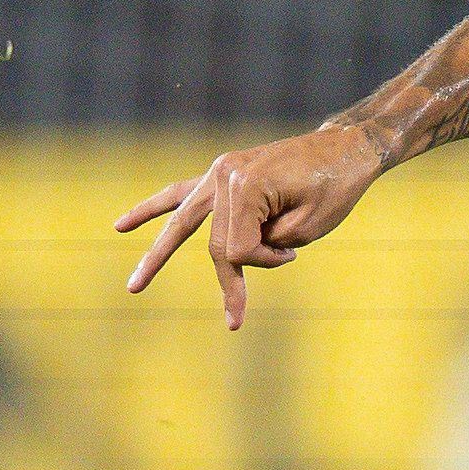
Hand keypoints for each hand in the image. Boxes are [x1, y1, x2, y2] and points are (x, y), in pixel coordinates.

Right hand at [116, 127, 387, 327]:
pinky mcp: (223, 174)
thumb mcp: (309, 226)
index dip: (265, 260)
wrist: (346, 148)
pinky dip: (153, 208)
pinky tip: (122, 225)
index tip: (291, 253)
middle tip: (235, 321)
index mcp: (245, 185)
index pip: (237, 246)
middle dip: (230, 278)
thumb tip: (240, 251)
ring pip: (181, 219)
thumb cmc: (336, 186)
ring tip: (135, 286)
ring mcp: (220, 172)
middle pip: (213, 242)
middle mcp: (224, 175)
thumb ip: (269, 244)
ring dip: (157, 254)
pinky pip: (180, 193)